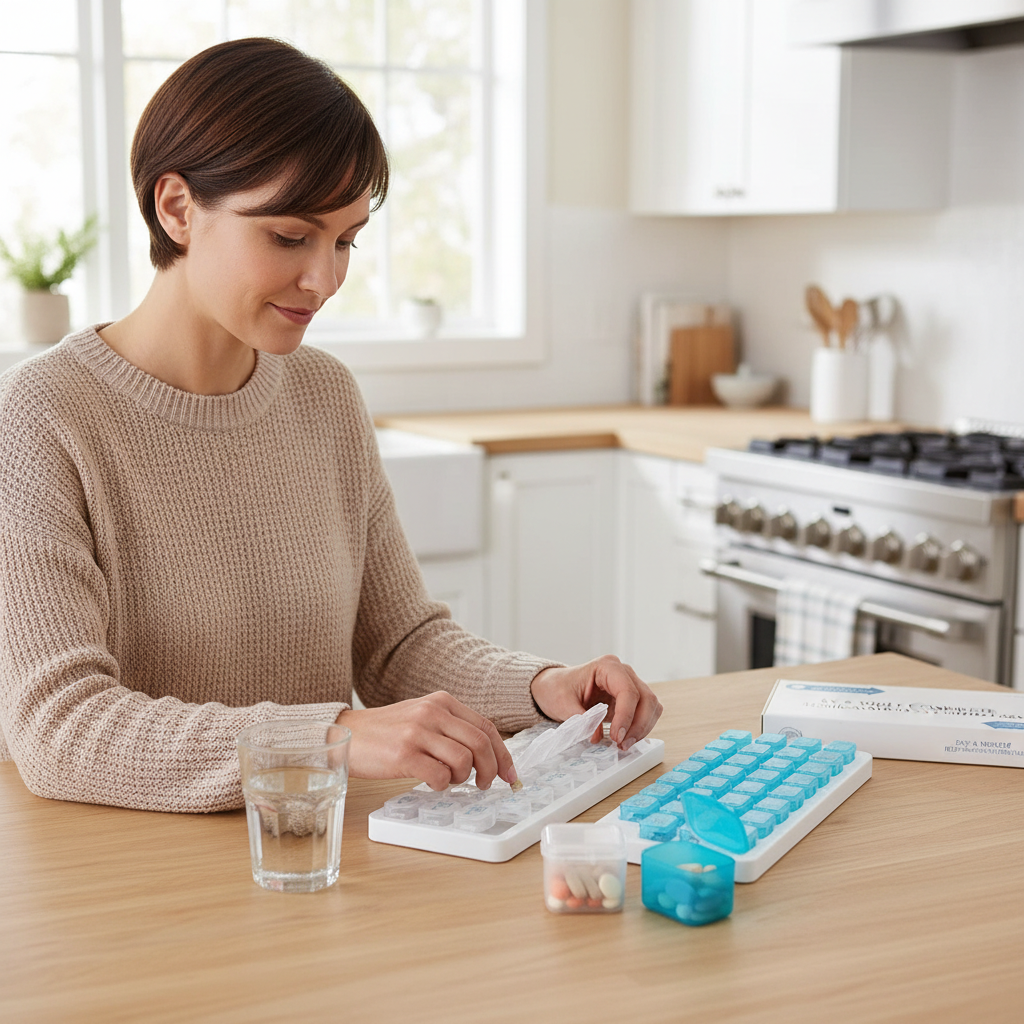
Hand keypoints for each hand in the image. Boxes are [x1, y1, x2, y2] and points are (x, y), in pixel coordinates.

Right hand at [335, 692, 516, 790]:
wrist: (347, 733)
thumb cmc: (386, 732)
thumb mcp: (422, 717)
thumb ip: (451, 729)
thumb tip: (486, 756)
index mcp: (442, 701)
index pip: (486, 726)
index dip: (503, 753)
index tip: (510, 774)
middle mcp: (432, 712)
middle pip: (481, 743)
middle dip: (491, 770)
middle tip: (485, 785)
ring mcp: (418, 732)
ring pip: (464, 760)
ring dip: (463, 778)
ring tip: (448, 780)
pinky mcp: (403, 754)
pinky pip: (440, 776)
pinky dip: (442, 785)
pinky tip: (431, 782)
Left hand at [529, 655, 662, 750]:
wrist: (554, 687)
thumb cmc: (557, 689)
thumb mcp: (563, 703)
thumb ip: (581, 719)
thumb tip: (597, 736)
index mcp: (607, 666)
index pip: (628, 691)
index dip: (626, 716)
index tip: (618, 737)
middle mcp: (623, 672)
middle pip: (646, 698)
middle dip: (638, 725)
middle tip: (622, 745)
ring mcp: (630, 683)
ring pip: (651, 706)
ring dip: (642, 728)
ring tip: (624, 745)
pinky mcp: (631, 698)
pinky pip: (647, 712)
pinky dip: (642, 727)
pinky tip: (627, 738)